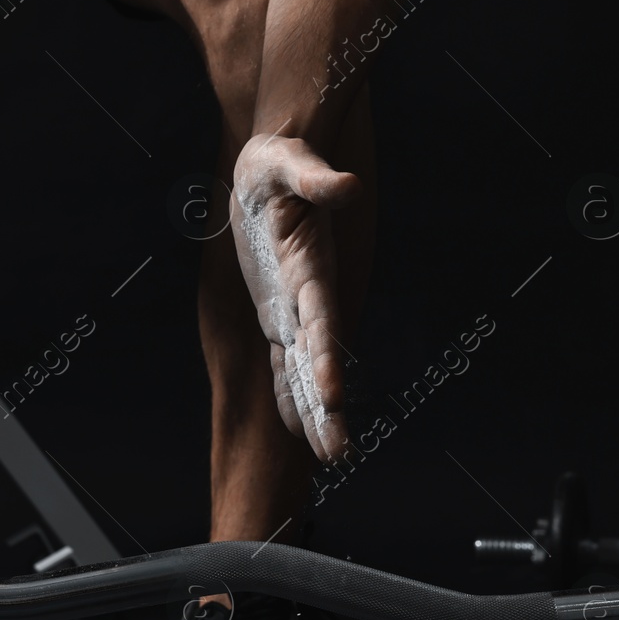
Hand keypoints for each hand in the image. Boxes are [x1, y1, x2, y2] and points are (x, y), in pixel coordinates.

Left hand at [229, 134, 361, 461]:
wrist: (271, 167)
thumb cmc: (278, 162)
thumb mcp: (288, 162)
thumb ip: (316, 177)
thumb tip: (347, 185)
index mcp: (310, 267)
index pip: (321, 320)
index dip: (326, 357)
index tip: (331, 394)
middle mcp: (306, 297)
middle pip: (318, 358)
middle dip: (328, 404)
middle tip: (340, 452)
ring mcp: (293, 309)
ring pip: (304, 369)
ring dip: (315, 411)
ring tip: (333, 457)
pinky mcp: (278, 314)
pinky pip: (284, 362)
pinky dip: (290, 394)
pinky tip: (300, 429)